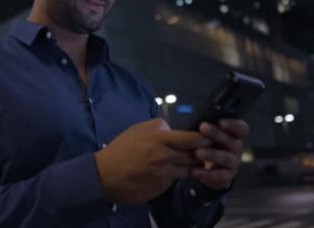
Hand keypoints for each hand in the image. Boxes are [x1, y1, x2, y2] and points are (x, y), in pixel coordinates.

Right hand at [95, 118, 210, 204]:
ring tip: (187, 162)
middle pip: (195, 155)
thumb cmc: (121, 149)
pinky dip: (177, 175)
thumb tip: (172, 129)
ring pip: (189, 169)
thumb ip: (158, 126)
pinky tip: (171, 171)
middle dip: (201, 153)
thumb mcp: (138, 129)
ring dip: (190, 166)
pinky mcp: (162, 186)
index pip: (193, 139)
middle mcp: (165, 157)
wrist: (105, 174)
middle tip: (202, 150)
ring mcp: (165, 173)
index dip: (204, 138)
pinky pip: (176, 179)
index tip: (207, 137)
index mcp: (160, 139)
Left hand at [190, 119, 249, 189]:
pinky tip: (194, 171)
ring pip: (225, 158)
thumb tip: (185, 117)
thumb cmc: (207, 145)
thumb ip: (201, 127)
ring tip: (197, 152)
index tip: (221, 121)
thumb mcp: (205, 135)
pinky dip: (206, 174)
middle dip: (217, 134)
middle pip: (231, 141)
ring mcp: (233, 163)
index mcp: (233, 135)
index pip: (241, 128)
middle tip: (203, 127)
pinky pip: (218, 176)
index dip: (234, 124)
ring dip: (212, 154)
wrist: (209, 170)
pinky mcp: (226, 177)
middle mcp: (236, 148)